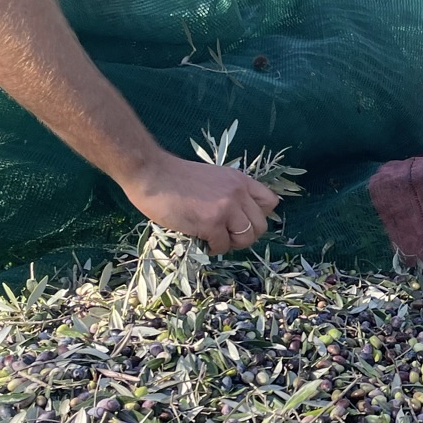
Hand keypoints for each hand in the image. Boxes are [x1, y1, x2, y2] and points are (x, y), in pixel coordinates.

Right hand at [123, 152, 279, 253]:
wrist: (151, 173)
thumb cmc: (175, 177)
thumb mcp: (213, 177)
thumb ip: (229, 193)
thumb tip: (237, 219)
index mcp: (240, 180)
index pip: (270, 202)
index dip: (258, 216)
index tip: (241, 221)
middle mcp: (238, 193)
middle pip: (260, 225)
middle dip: (245, 235)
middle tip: (226, 235)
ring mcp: (226, 208)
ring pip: (246, 238)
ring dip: (231, 244)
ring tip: (214, 239)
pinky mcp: (211, 223)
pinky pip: (222, 246)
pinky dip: (212, 248)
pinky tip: (200, 240)